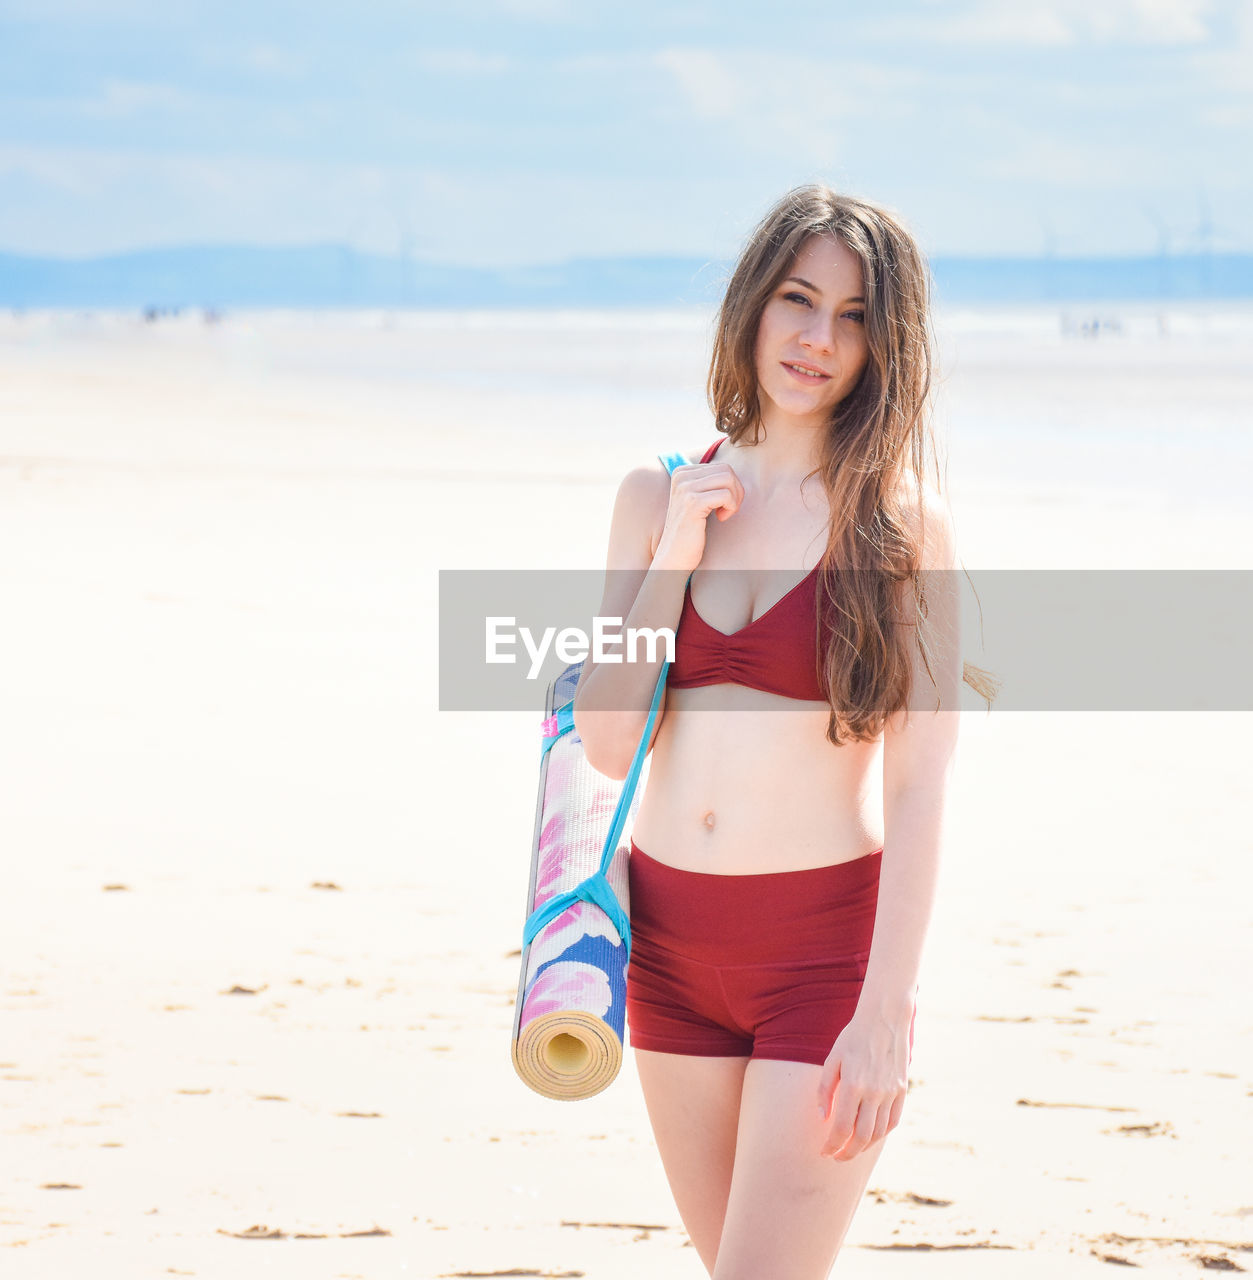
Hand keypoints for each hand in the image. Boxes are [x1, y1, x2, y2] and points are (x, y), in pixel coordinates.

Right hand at [651, 459, 744, 572]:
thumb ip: (709, 482)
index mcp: (681, 472)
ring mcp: (685, 488)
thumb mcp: (697, 499)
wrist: (675, 555)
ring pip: (728, 480)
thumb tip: (732, 472)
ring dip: (734, 499)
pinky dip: (731, 507)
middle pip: (726, 471)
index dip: (731, 486)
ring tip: (724, 514)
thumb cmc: (691, 530)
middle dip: (736, 491)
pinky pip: (726, 495)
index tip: (723, 504)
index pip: (721, 467)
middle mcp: (680, 476)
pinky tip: (721, 518)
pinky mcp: (693, 503)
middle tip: (729, 510)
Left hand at [815, 1006, 911, 1160]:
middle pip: (861, 1137)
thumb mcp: (832, 1059)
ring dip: (863, 1147)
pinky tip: (870, 1136)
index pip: (841, 1127)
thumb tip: (822, 1117)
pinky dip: (881, 1134)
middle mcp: (873, 1093)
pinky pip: (893, 1122)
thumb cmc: (853, 1038)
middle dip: (846, 1153)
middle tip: (836, 1157)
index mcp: (852, 1085)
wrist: (884, 1020)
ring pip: (878, 1133)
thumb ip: (824, 1089)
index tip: (824, 1152)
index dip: (831, 1145)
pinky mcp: (902, 1091)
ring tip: (851, 1149)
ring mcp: (890, 1093)